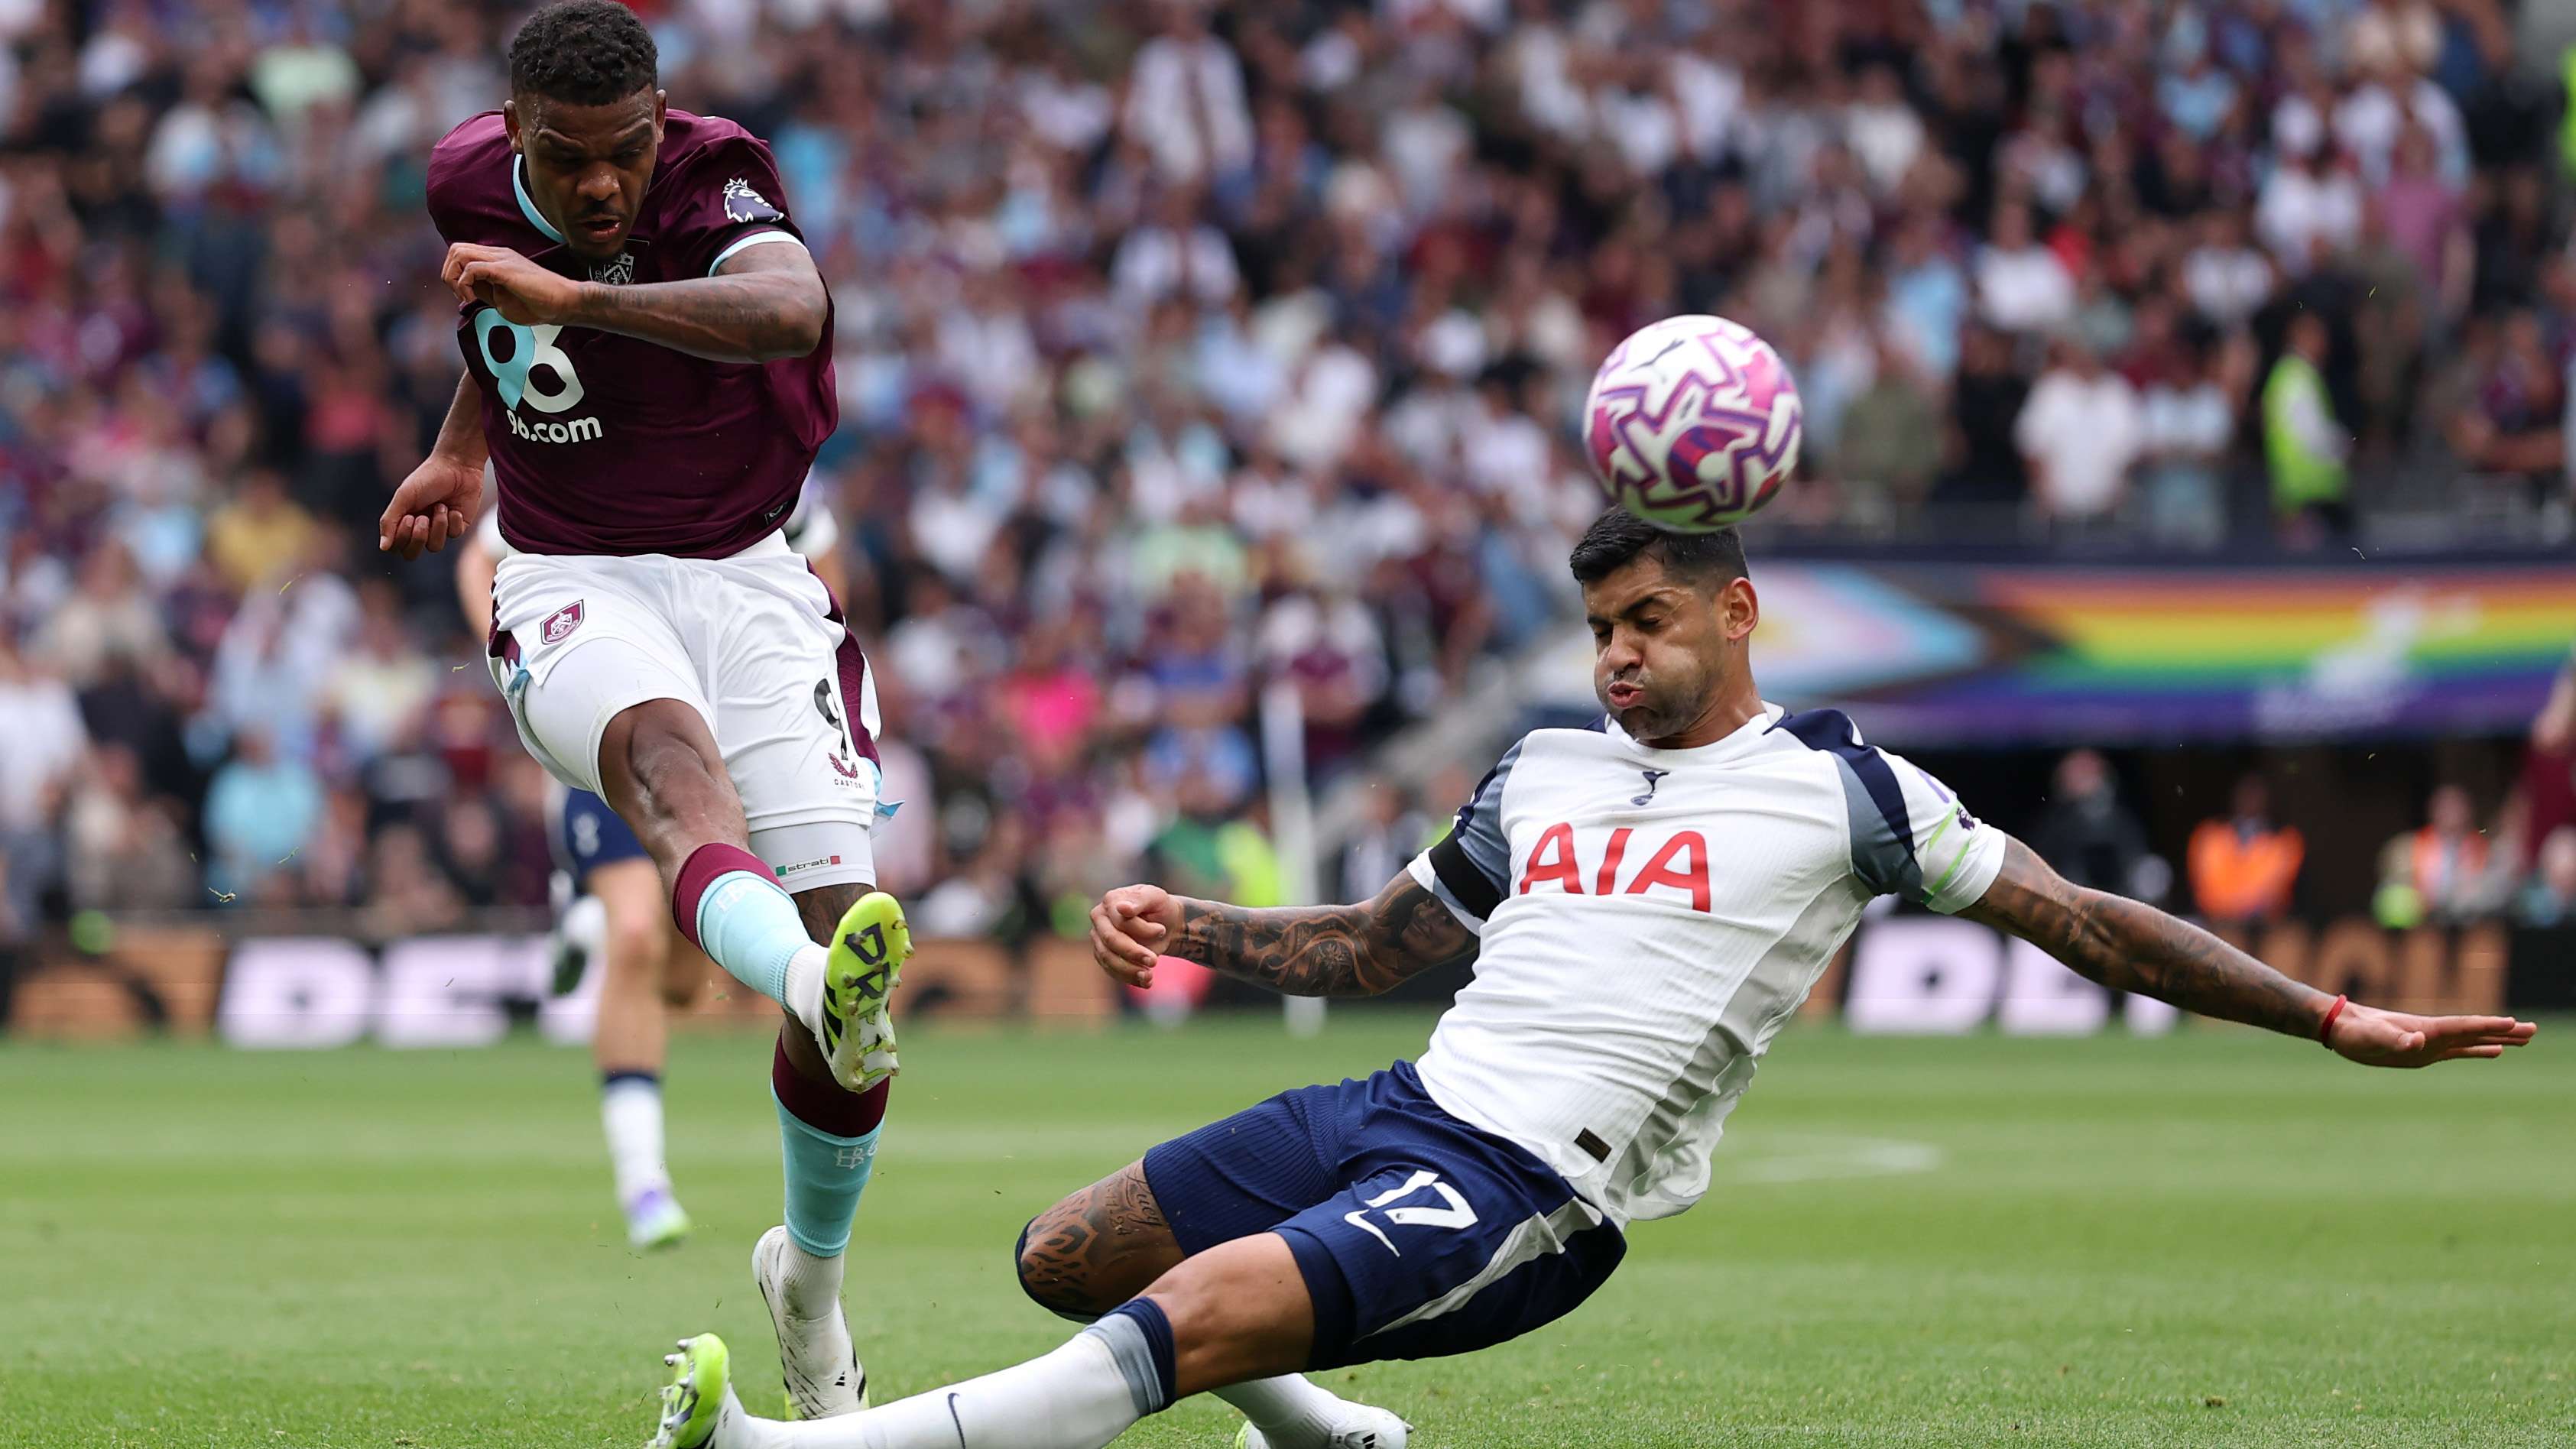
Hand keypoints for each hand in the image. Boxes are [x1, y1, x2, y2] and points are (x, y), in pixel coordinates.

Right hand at [379, 451, 484, 558]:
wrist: (457, 466)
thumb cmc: (427, 478)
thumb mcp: (404, 497)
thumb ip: (390, 521)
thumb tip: (383, 547)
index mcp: (402, 521)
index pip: (395, 546)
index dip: (401, 538)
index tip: (409, 517)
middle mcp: (419, 528)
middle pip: (411, 554)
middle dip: (417, 538)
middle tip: (422, 518)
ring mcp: (439, 529)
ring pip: (434, 547)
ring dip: (437, 526)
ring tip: (441, 506)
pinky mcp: (458, 526)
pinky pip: (453, 535)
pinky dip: (453, 521)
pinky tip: (454, 507)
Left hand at [443, 243, 582, 325]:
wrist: (565, 303)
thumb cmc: (540, 304)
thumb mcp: (503, 299)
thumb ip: (485, 290)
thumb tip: (468, 291)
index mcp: (498, 258)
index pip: (462, 254)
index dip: (455, 276)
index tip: (466, 297)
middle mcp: (497, 253)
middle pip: (455, 249)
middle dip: (449, 273)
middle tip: (462, 296)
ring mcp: (501, 258)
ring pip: (458, 252)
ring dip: (454, 277)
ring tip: (467, 297)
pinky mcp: (505, 269)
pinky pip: (471, 268)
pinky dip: (464, 285)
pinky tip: (474, 299)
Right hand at [1088, 884, 1182, 987]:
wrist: (1165, 924)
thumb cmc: (1159, 907)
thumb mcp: (1156, 897)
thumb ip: (1140, 900)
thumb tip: (1122, 908)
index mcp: (1110, 900)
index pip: (1120, 920)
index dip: (1141, 929)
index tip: (1162, 931)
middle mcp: (1100, 919)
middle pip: (1111, 940)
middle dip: (1133, 952)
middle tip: (1154, 961)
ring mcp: (1099, 938)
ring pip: (1108, 958)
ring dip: (1130, 970)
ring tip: (1149, 976)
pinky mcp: (1104, 956)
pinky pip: (1112, 971)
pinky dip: (1129, 978)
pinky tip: (1146, 981)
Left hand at [2328, 1001, 2536, 1067]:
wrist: (2341, 1028)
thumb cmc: (2354, 1031)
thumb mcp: (2372, 1039)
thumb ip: (2395, 1040)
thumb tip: (2419, 1042)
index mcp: (2425, 1028)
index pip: (2463, 1026)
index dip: (2487, 1025)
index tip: (2513, 1023)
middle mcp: (2433, 1033)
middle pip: (2475, 1030)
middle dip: (2504, 1030)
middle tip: (2533, 1030)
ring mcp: (2431, 1042)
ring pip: (2472, 1040)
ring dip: (2498, 1038)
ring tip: (2525, 1038)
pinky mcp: (2424, 1052)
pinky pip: (2459, 1051)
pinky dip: (2478, 1050)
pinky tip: (2495, 1051)